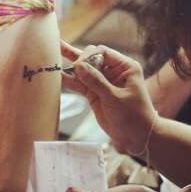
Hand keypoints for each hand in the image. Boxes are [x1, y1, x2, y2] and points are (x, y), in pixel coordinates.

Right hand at [61, 41, 156, 155]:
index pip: (103, 52)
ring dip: (69, 65)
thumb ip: (97, 82)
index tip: (78, 65)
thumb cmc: (134, 117)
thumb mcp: (116, 99)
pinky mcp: (94, 93)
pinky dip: (69, 80)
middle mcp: (113, 71)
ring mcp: (102, 82)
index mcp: (124, 67)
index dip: (89, 56)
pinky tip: (57, 74)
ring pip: (83, 70)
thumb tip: (78, 66)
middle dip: (78, 59)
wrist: (137, 139)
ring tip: (53, 52)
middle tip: (66, 62)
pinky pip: (79, 84)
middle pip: (91, 58)